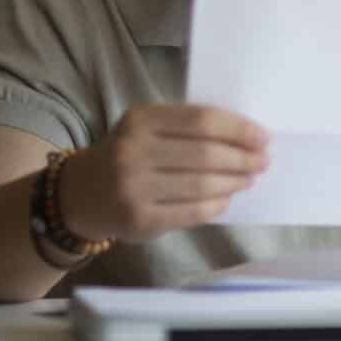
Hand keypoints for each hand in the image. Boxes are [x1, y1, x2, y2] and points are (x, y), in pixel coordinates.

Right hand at [60, 103, 268, 241]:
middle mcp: (133, 152)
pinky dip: (215, 205)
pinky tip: (226, 199)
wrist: (79, 194)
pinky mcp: (140, 220)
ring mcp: (134, 188)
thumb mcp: (146, 128)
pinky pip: (191, 212)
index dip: (237, 128)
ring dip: (233, 182)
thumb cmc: (127, 154)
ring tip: (248, 179)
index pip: (201, 120)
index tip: (262, 137)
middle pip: (204, 154)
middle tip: (262, 161)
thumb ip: (185, 127)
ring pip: (200, 185)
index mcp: (140, 119)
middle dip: (241, 158)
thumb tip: (244, 137)